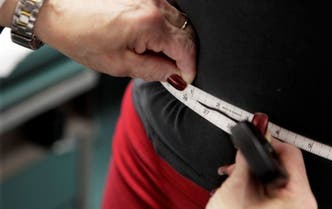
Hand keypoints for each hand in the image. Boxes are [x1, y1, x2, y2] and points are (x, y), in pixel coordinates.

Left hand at [5, 0, 195, 81]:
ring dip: (176, 43)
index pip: (186, 48)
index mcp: (150, 24)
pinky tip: (156, 42)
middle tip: (173, 72)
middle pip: (187, 34)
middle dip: (184, 56)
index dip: (189, 67)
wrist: (60, 14)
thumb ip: (155, 71)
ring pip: (180, 23)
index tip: (186, 78)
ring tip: (160, 58)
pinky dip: (168, 31)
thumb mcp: (121, 65)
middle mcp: (155, 5)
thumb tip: (176, 75)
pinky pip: (168, 14)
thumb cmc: (83, 39)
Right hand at [206, 139, 316, 208]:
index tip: (253, 140)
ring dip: (252, 174)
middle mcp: (301, 203)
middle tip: (238, 165)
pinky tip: (240, 188)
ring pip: (275, 178)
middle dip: (256, 162)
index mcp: (299, 197)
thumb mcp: (237, 188)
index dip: (268, 143)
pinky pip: (273, 191)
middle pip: (283, 166)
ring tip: (234, 178)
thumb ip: (246, 157)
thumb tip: (256, 129)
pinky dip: (255, 186)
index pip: (290, 153)